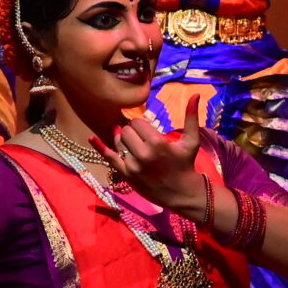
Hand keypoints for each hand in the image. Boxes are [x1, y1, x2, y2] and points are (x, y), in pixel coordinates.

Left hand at [109, 94, 229, 221]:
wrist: (182, 193)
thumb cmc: (186, 164)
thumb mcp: (191, 141)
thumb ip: (191, 117)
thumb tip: (195, 94)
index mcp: (157, 143)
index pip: (137, 123)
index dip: (141, 124)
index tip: (148, 130)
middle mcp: (143, 154)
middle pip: (126, 130)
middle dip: (132, 131)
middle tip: (141, 138)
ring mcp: (132, 165)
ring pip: (118, 142)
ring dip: (123, 140)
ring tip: (133, 143)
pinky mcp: (126, 175)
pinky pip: (109, 158)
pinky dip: (100, 147)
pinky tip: (92, 138)